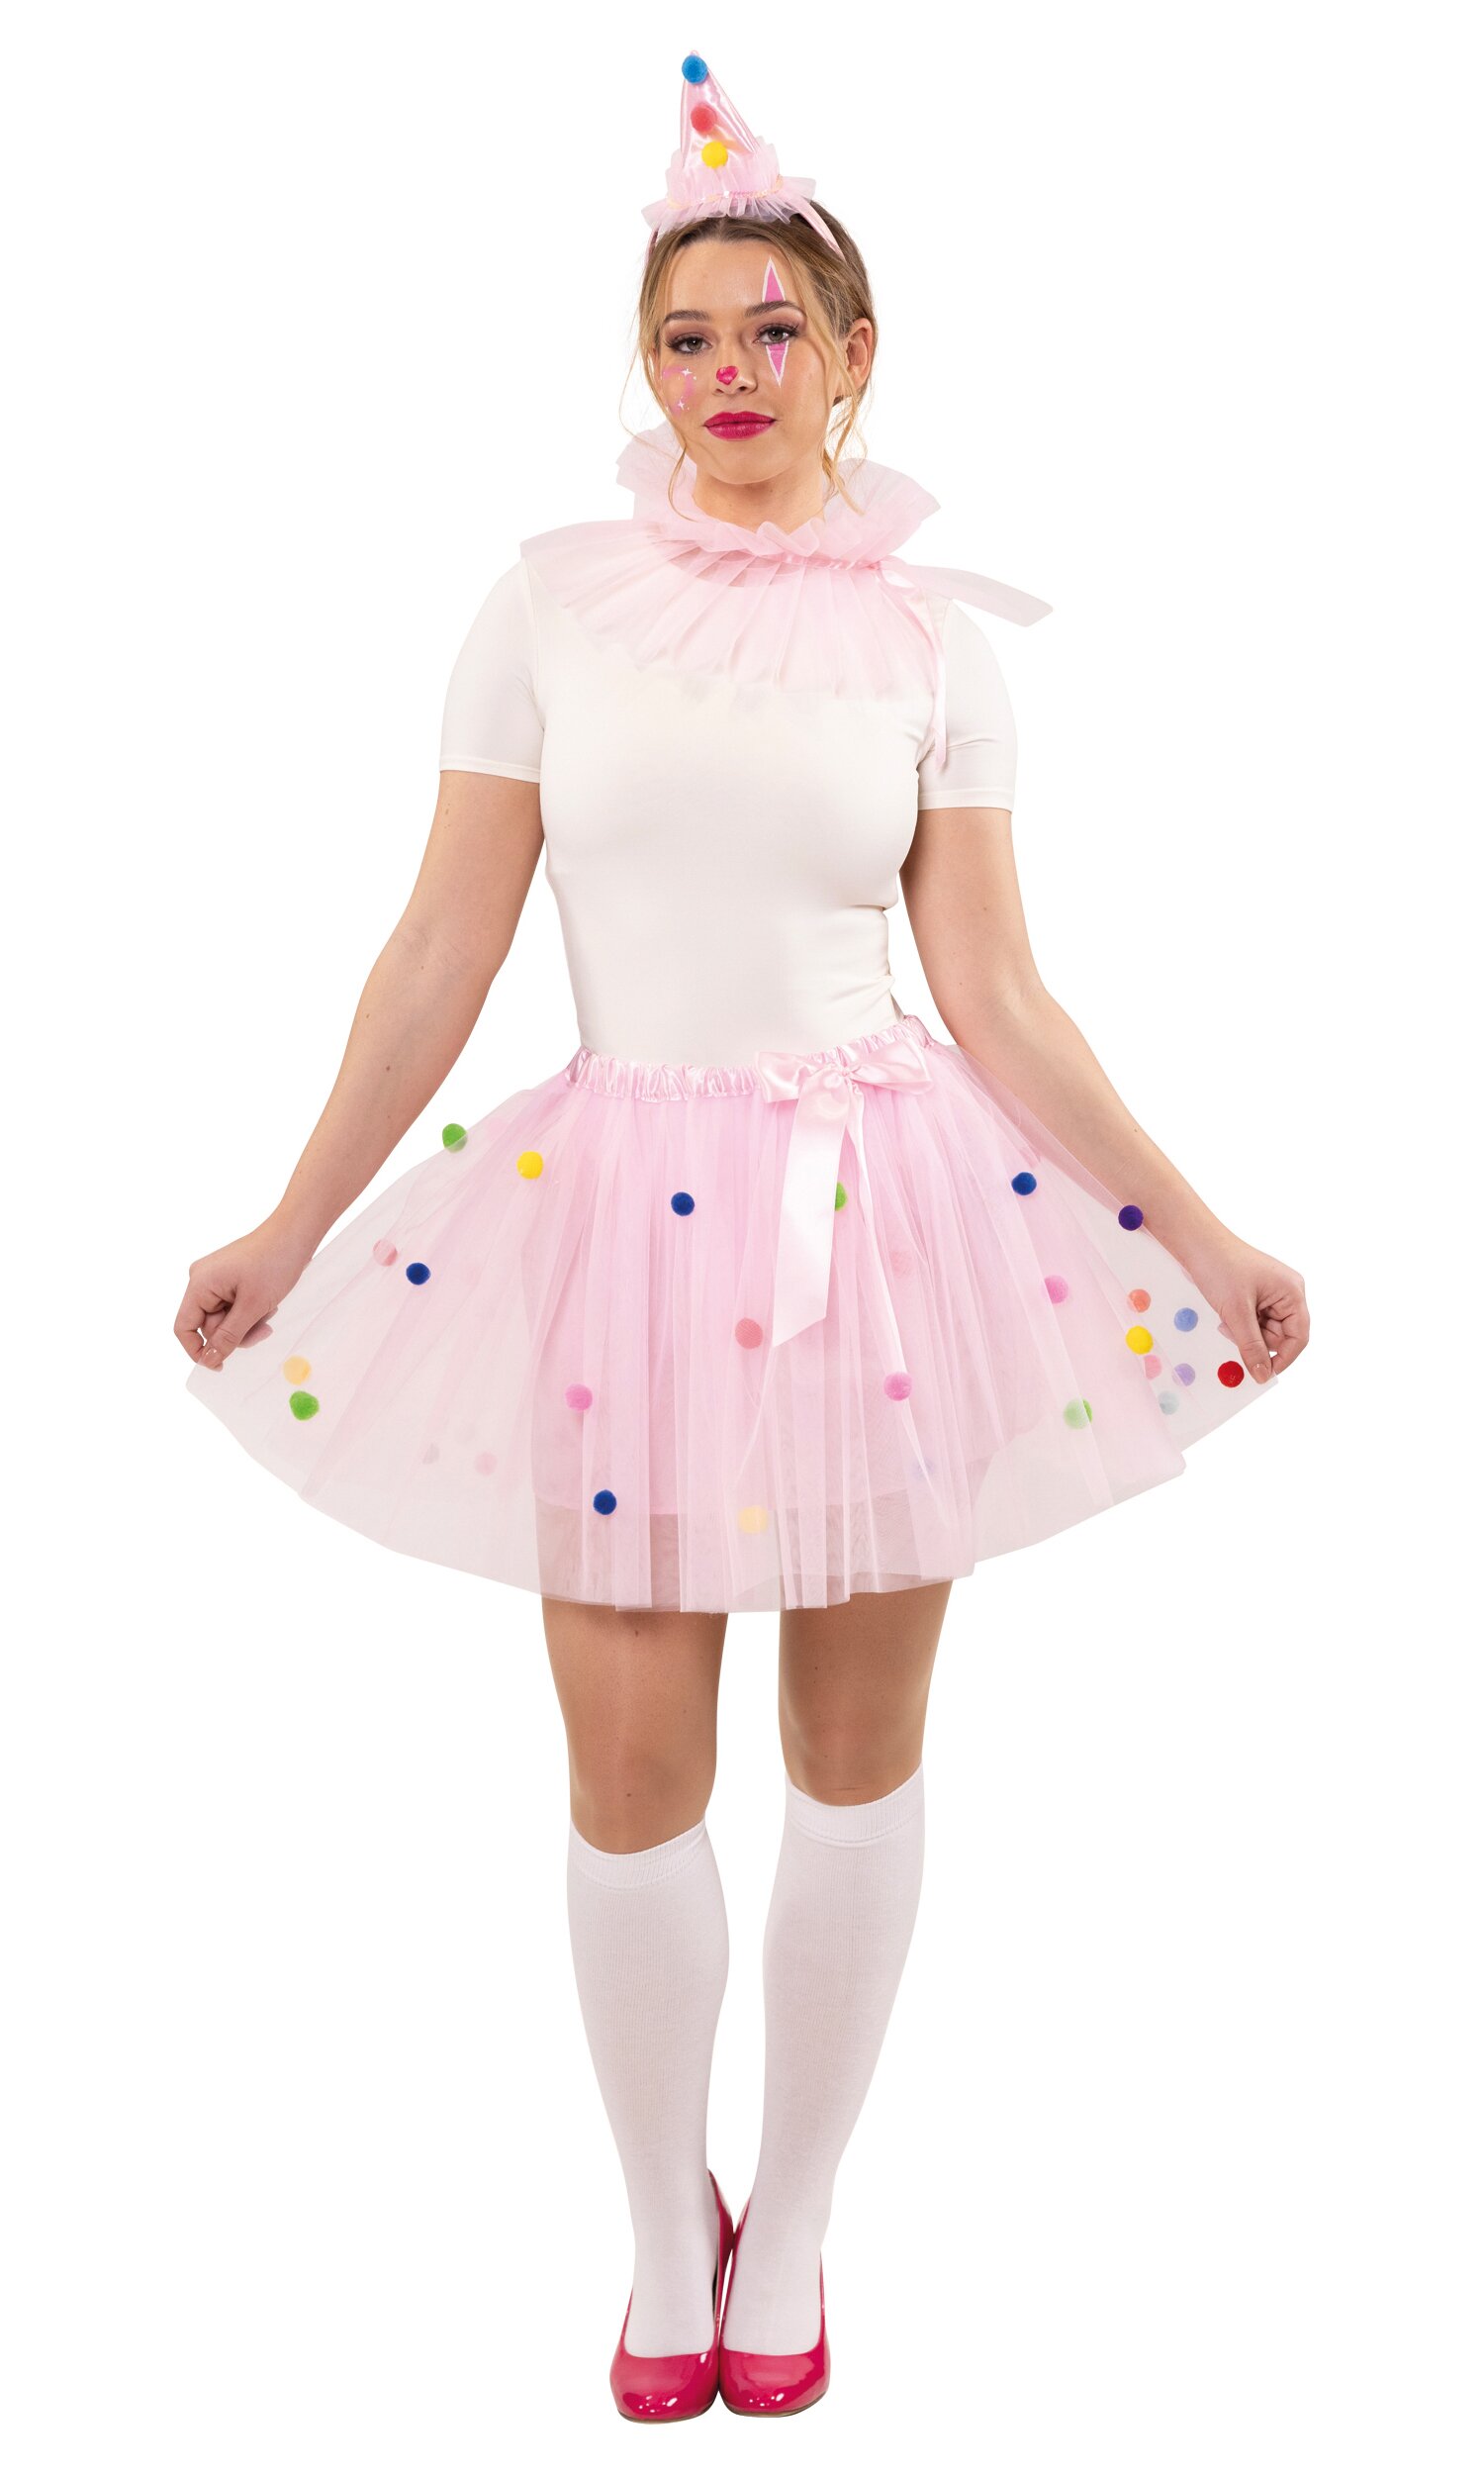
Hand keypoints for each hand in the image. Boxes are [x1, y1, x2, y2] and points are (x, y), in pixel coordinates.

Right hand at [174, 1217, 316, 1369]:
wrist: (296, 1234)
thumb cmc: (275, 1263)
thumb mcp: (252, 1306)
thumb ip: (229, 1336)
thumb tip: (210, 1359)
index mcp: (199, 1284)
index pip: (184, 1327)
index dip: (198, 1350)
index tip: (220, 1365)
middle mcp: (202, 1280)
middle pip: (209, 1325)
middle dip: (236, 1333)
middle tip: (264, 1329)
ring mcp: (216, 1278)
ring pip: (225, 1319)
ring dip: (247, 1323)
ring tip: (269, 1310)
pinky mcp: (230, 1278)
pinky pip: (234, 1306)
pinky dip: (251, 1311)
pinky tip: (268, 1302)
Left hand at [1184, 1236, 1309, 1385]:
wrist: (1196, 1243)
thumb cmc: (1220, 1267)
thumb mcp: (1236, 1312)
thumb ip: (1251, 1347)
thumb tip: (1262, 1375)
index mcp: (1293, 1292)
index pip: (1299, 1336)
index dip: (1283, 1358)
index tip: (1262, 1373)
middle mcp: (1287, 1292)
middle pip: (1281, 1335)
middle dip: (1257, 1340)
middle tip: (1232, 1331)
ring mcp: (1272, 1293)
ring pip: (1265, 1330)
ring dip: (1246, 1333)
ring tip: (1227, 1317)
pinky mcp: (1257, 1294)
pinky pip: (1254, 1321)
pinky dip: (1240, 1324)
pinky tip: (1226, 1313)